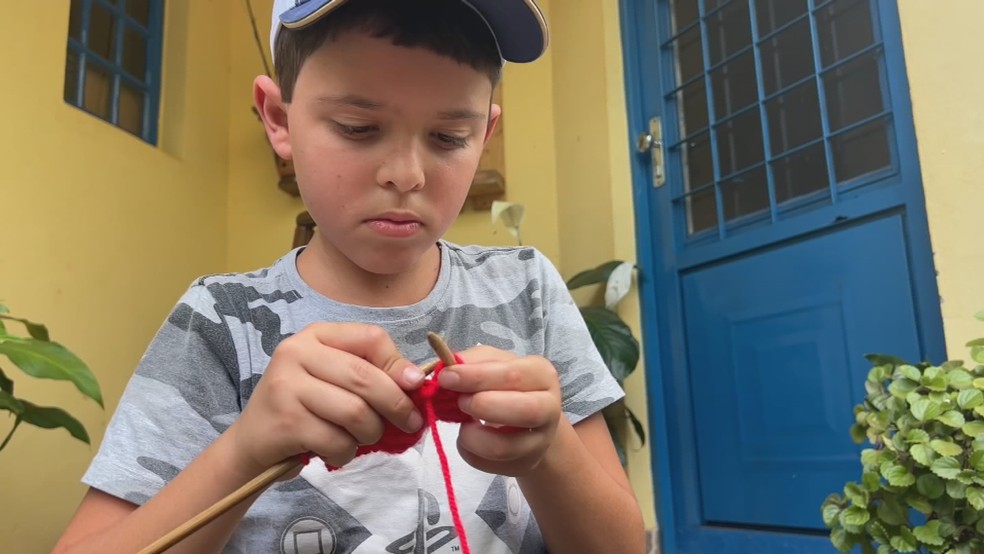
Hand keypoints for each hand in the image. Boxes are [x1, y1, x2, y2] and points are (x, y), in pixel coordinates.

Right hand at [226, 323, 425, 478]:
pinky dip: (348, 453)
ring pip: (356, 411)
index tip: (415, 387)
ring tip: (364, 438)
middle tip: (410, 424)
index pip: (371, 338)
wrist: (251, 442)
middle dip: (397, 405)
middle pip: (366, 377)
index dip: (399, 364)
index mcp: (316, 335)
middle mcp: (296, 352)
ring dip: (371, 433)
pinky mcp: (285, 421)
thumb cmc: (304, 408)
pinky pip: (337, 440)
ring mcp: (287, 386)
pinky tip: (339, 452)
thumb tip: (417, 380)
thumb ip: (372, 373)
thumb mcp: (335, 380)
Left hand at [436, 346, 561, 476]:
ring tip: (464, 424)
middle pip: (525, 411)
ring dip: (472, 436)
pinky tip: (470, 438)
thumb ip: (471, 361)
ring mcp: (540, 441)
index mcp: (541, 374)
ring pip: (504, 448)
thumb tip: (448, 368)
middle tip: (461, 402)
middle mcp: (549, 408)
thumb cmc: (505, 384)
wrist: (526, 416)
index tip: (447, 378)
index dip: (477, 377)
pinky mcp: (525, 464)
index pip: (513, 375)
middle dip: (483, 406)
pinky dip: (469, 452)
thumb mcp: (492, 362)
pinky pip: (490, 465)